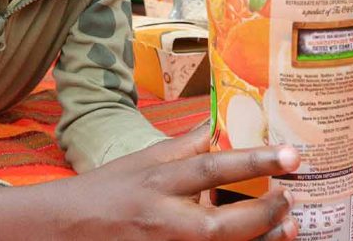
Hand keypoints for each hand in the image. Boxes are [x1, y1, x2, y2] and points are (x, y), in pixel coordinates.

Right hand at [0, 126, 301, 239]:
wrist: (59, 230)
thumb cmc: (105, 191)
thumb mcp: (141, 160)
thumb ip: (182, 146)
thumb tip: (217, 123)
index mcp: (156, 181)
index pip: (210, 168)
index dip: (254, 161)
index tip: (292, 155)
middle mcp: (160, 218)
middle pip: (219, 226)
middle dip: (263, 217)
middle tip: (292, 201)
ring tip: (288, 230)